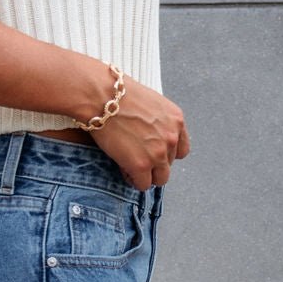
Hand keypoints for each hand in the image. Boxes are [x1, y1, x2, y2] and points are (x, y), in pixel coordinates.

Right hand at [93, 77, 188, 192]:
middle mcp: (171, 138)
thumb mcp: (150, 103)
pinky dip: (133, 179)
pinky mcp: (141, 165)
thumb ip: (158, 122)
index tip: (151, 151)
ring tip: (129, 164)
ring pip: (160, 179)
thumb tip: (151, 137)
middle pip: (169, 165)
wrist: (101, 97)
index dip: (165, 153)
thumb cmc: (118, 96)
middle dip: (153, 164)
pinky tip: (122, 167)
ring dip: (146, 175)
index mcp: (176, 120)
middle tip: (135, 156)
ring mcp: (158, 153)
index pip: (181, 150)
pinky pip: (143, 185)